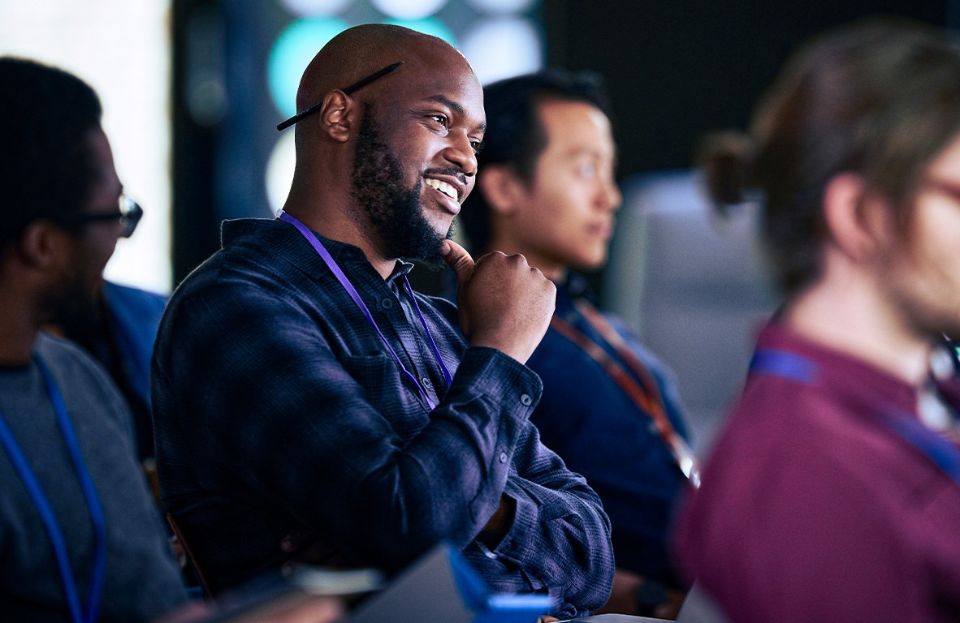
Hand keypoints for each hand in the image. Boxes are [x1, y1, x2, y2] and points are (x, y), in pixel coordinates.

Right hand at [442, 240, 554, 363]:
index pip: (493, 266)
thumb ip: (458, 262)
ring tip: (513, 313)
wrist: (499, 347)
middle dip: (508, 284)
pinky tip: (526, 314)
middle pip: (512, 271)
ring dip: (524, 292)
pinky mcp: (550, 289)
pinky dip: (537, 301)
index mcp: (495, 258)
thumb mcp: (463, 289)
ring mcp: (536, 275)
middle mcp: (518, 261)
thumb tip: (444, 243)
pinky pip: (543, 292)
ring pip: (528, 281)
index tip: (487, 299)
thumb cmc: (477, 319)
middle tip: (500, 307)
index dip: (488, 284)